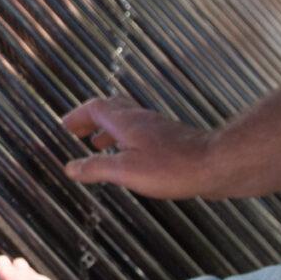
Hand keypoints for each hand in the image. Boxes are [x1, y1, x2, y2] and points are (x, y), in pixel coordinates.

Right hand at [61, 97, 228, 198]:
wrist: (215, 165)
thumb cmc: (171, 167)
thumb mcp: (125, 171)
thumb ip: (96, 167)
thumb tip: (70, 167)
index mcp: (126, 122)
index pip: (95, 108)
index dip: (78, 115)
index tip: (65, 126)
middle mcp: (141, 120)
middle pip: (111, 109)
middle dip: (91, 119)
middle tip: (78, 132)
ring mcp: (158, 129)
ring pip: (127, 122)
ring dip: (109, 130)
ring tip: (97, 145)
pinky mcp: (171, 141)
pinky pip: (141, 134)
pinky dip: (126, 140)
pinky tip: (130, 157)